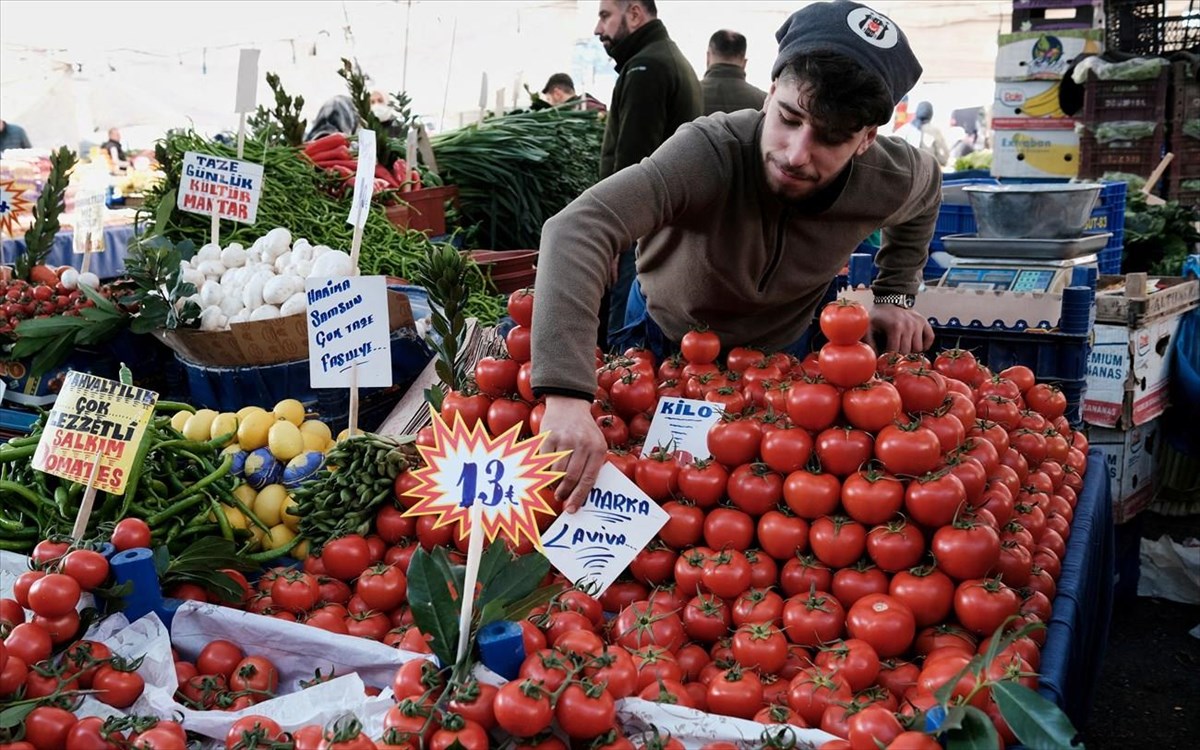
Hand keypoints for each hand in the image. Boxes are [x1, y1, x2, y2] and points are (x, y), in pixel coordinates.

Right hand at [538, 396, 607, 512]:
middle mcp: (582, 443)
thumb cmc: (584, 430)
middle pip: (571, 477)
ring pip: (556, 471)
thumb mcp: (596, 444)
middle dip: (564, 492)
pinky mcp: (549, 435)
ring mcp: (565, 439)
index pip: (589, 479)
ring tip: (554, 486)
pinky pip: (545, 460)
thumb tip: (581, 494)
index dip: (579, 496)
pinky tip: (546, 473)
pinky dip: (544, 470)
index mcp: (598, 448)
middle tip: (560, 498)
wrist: (569, 404)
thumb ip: (592, 465)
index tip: (572, 509)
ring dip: (553, 484)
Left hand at [870, 303, 933, 353]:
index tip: (886, 358)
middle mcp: (909, 325)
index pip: (895, 351)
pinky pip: (930, 338)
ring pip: (919, 348)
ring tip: (903, 348)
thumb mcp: (869, 327)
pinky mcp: (924, 322)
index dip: (890, 357)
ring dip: (911, 351)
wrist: (889, 301)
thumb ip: (869, 342)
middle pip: (907, 351)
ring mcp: (918, 323)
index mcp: (895, 327)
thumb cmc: (879, 316)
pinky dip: (924, 345)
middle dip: (900, 356)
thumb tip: (874, 357)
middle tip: (894, 355)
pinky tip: (915, 344)